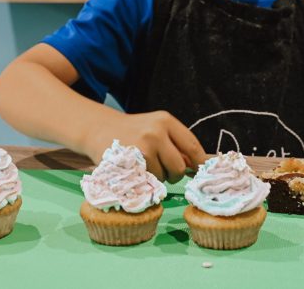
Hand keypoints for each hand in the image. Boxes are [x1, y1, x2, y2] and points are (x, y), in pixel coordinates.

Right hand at [85, 110, 206, 182]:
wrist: (100, 129)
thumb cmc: (135, 131)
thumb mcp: (157, 128)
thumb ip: (178, 144)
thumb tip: (203, 164)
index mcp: (166, 121)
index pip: (192, 146)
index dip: (199, 162)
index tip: (201, 171)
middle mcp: (155, 132)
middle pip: (180, 167)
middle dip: (174, 174)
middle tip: (163, 168)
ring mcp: (141, 148)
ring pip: (162, 178)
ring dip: (156, 178)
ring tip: (144, 165)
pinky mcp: (129, 163)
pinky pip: (148, 183)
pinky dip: (144, 182)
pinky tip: (136, 171)